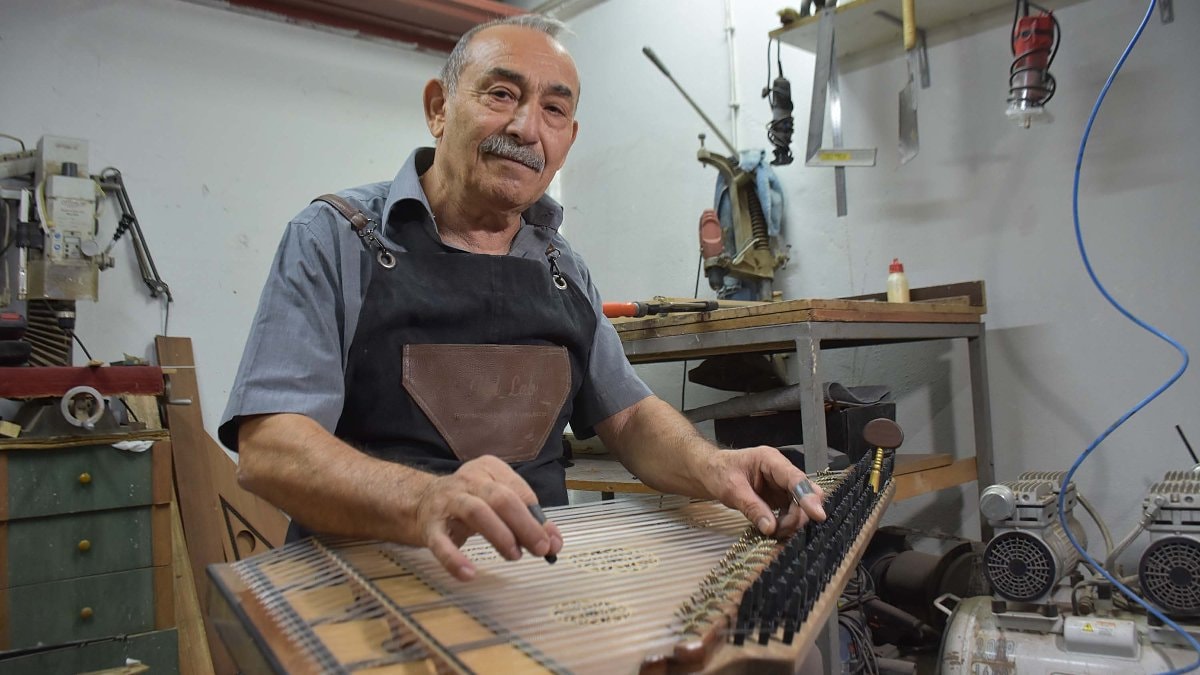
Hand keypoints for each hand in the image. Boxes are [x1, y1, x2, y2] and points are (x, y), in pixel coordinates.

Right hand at [413, 456, 561, 580]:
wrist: (419, 501)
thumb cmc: (470, 501)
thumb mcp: (498, 502)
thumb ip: (527, 519)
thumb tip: (555, 542)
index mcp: (489, 469)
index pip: (519, 491)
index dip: (538, 517)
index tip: (552, 541)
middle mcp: (468, 480)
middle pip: (500, 498)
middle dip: (524, 525)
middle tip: (540, 549)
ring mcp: (447, 501)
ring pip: (476, 512)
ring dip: (500, 535)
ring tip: (515, 555)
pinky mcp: (430, 525)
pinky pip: (441, 543)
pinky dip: (454, 559)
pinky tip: (468, 574)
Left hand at [702, 447, 825, 537]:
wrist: (710, 472)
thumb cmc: (719, 472)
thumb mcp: (731, 489)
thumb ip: (751, 507)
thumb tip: (770, 528)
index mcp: (770, 460)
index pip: (795, 478)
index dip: (808, 497)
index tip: (818, 515)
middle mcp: (781, 472)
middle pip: (804, 493)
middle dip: (799, 514)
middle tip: (781, 530)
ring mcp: (782, 486)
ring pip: (800, 506)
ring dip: (791, 522)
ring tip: (773, 531)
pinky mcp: (779, 498)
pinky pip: (791, 513)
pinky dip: (785, 524)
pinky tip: (774, 530)